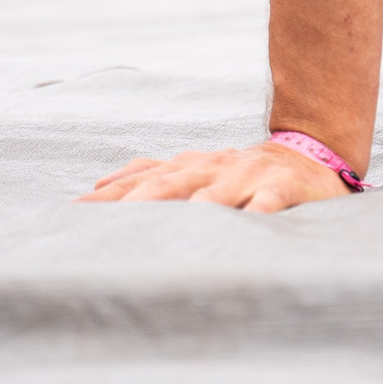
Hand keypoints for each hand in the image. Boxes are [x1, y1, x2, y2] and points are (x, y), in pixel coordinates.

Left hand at [79, 141, 350, 210]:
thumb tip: (98, 186)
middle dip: (138, 201)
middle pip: (171, 184)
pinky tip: (253, 222)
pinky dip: (261, 210)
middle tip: (107, 226)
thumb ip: (150, 175)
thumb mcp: (194, 170)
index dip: (110, 196)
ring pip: (217, 193)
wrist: (308, 156)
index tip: (75, 212)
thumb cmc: (240, 173)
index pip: (143, 179)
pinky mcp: (284, 186)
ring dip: (196, 207)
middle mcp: (213, 168)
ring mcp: (247, 176)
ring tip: (173, 227)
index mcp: (189, 166)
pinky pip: (271, 200)